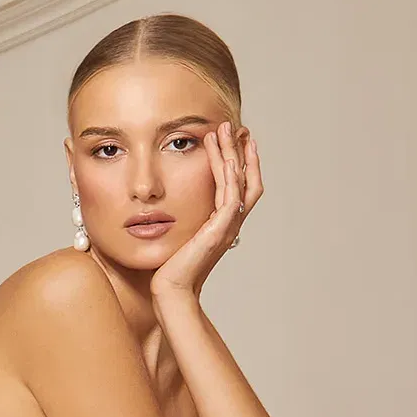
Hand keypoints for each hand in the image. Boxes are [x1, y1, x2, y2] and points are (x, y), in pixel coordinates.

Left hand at [152, 121, 261, 301]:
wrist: (170, 290)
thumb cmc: (169, 268)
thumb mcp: (179, 235)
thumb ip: (183, 218)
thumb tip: (169, 203)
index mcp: (223, 223)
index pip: (242, 185)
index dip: (242, 161)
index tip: (235, 138)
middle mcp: (230, 223)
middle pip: (247, 179)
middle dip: (241, 150)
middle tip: (236, 125)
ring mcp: (227, 227)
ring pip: (239, 182)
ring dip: (232, 153)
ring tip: (225, 129)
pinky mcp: (218, 230)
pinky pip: (230, 196)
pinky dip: (228, 174)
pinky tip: (222, 155)